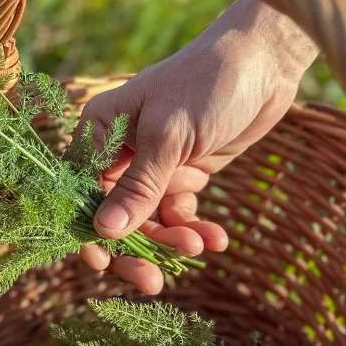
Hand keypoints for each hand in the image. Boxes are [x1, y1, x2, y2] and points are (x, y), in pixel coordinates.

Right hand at [77, 0, 311, 293]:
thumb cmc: (207, 83)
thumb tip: (103, 232)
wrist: (264, 63)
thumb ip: (139, 187)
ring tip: (199, 245)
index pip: (81, 192)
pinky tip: (217, 239)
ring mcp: (154, 166)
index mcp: (100, 132)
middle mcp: (120, 153)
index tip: (102, 264)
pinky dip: (196, 228)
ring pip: (150, 222)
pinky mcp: (185, 175)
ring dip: (172, 240)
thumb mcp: (169, 136)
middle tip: (152, 282)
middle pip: (114, 216)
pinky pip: (181, 215)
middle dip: (135, 249)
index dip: (88, 231)